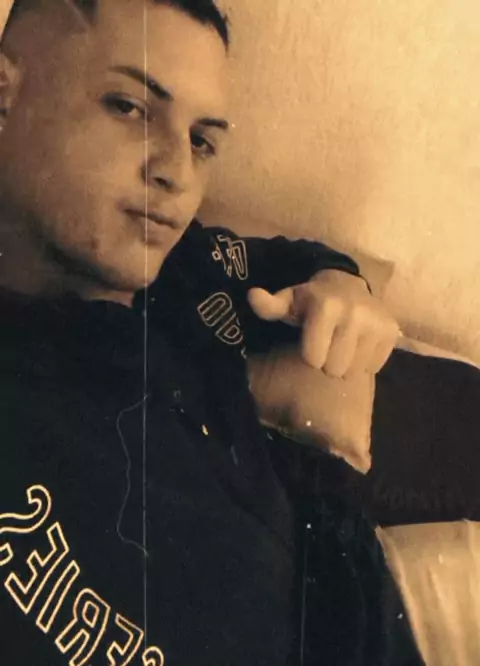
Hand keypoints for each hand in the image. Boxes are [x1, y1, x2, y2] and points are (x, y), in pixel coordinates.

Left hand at [247, 270, 399, 377]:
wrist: (348, 286)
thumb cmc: (310, 302)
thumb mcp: (287, 302)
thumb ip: (268, 306)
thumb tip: (252, 296)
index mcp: (326, 307)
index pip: (313, 359)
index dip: (309, 353)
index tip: (312, 340)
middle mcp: (355, 313)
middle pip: (334, 369)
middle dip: (328, 361)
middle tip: (328, 343)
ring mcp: (377, 323)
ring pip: (354, 371)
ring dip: (346, 363)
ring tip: (343, 343)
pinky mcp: (391, 332)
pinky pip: (373, 367)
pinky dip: (364, 360)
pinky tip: (359, 343)